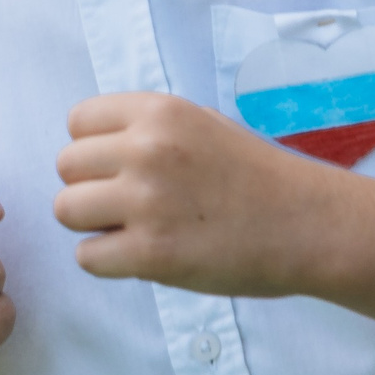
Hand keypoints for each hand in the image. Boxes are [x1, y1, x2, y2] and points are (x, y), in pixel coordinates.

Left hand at [53, 93, 326, 296]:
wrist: (308, 224)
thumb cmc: (257, 175)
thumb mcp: (203, 124)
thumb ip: (148, 128)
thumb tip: (91, 146)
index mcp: (160, 112)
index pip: (78, 121)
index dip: (94, 148)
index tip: (122, 168)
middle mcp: (148, 149)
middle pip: (66, 166)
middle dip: (90, 188)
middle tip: (129, 205)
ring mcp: (147, 202)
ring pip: (65, 210)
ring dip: (92, 225)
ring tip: (133, 230)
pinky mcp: (151, 254)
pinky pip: (87, 257)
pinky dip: (107, 262)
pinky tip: (142, 256)